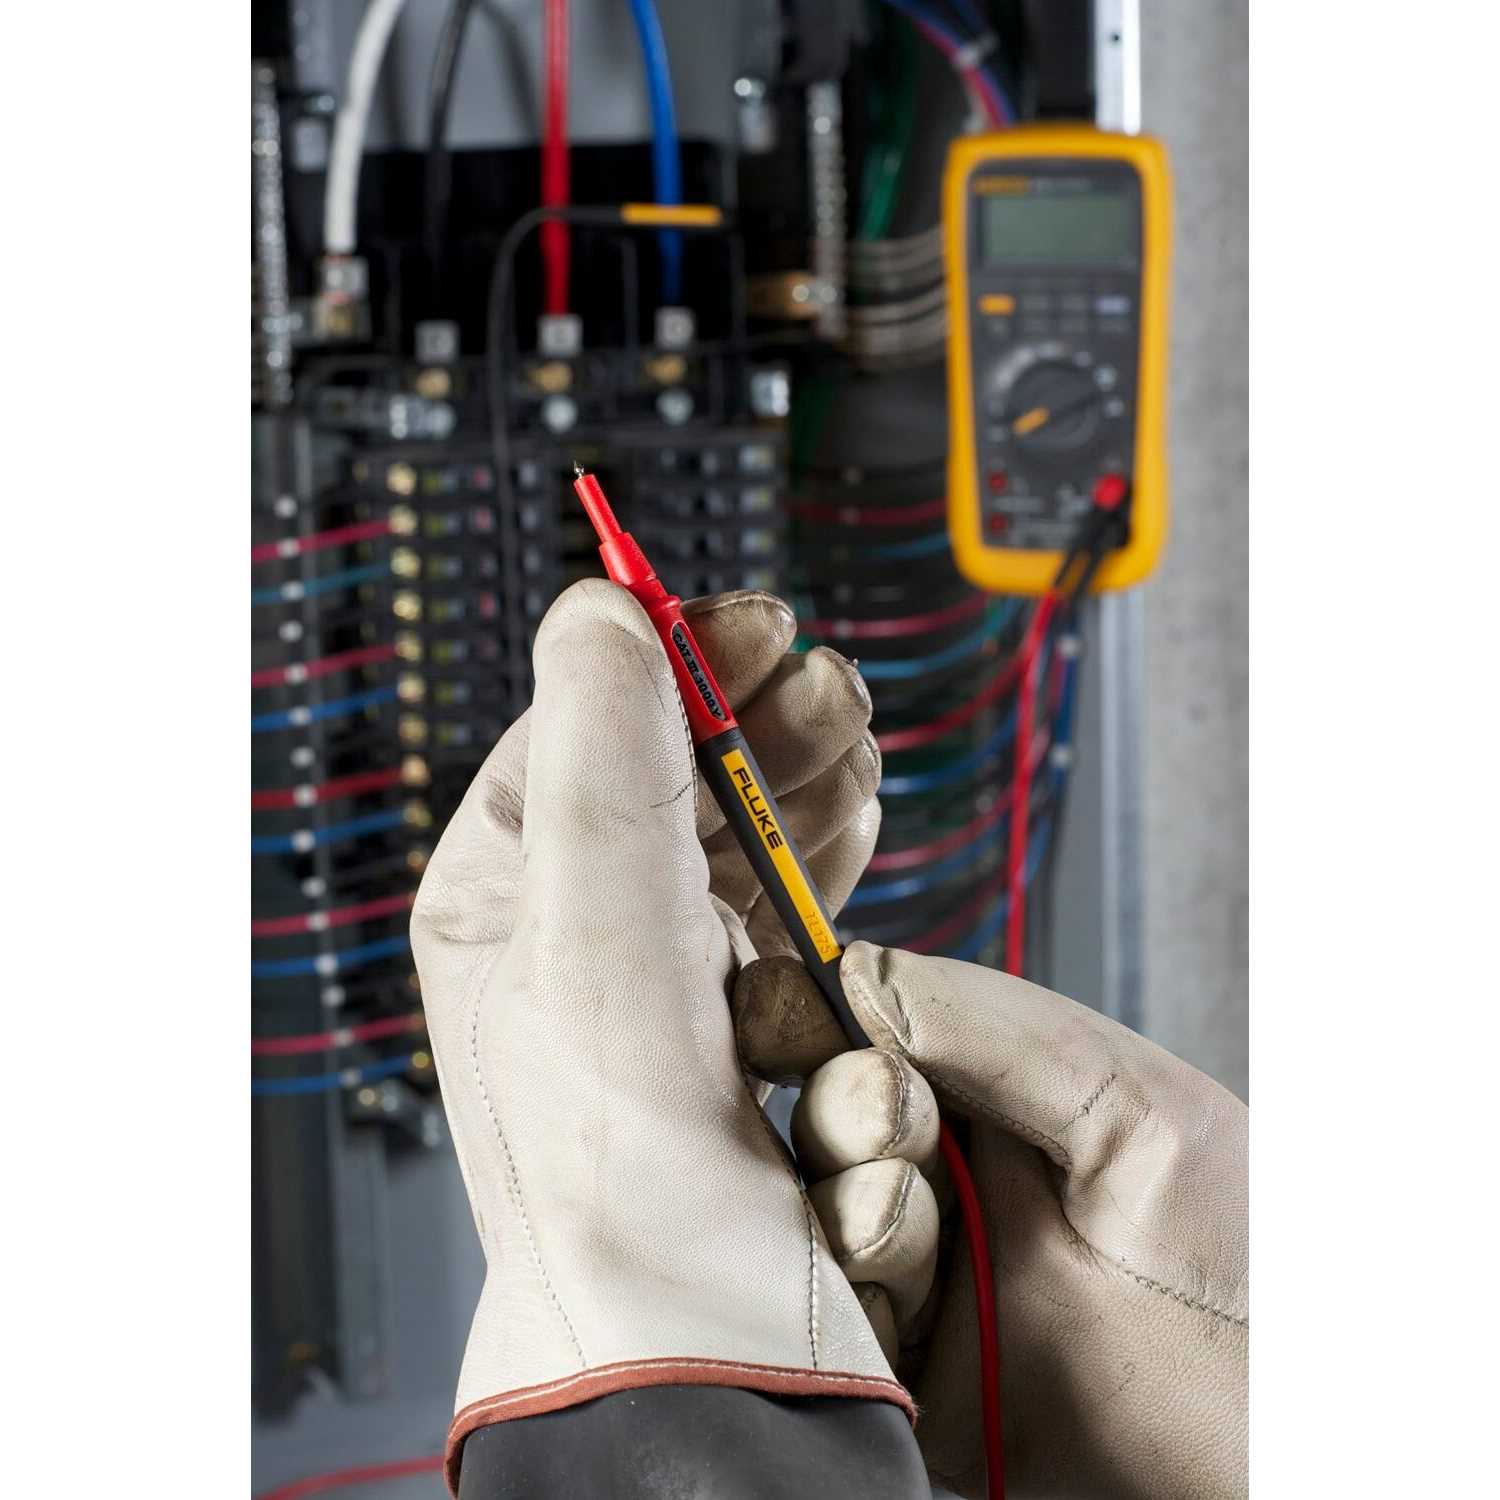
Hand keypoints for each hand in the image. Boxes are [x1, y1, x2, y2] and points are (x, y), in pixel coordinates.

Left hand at [411, 580, 909, 1492]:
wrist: (698, 1319)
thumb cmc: (623, 1156)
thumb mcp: (595, 922)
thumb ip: (598, 752)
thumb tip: (601, 612)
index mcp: (501, 898)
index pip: (578, 728)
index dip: (667, 660)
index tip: (748, 619)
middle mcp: (571, 930)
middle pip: (667, 768)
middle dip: (753, 713)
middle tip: (820, 680)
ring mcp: (658, 973)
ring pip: (735, 824)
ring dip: (798, 772)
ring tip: (849, 743)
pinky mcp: (737, 1015)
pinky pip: (780, 895)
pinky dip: (822, 849)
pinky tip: (853, 822)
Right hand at [734, 943, 1247, 1499]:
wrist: (1265, 1443)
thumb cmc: (1233, 1262)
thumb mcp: (1126, 1107)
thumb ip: (990, 1026)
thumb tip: (853, 969)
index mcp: (994, 1093)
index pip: (864, 1024)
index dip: (814, 1013)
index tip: (790, 1013)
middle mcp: (948, 1174)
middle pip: (825, 1111)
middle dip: (855, 1114)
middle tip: (907, 1143)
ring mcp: (925, 1274)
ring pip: (815, 1214)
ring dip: (862, 1216)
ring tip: (925, 1242)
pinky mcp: (908, 1373)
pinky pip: (831, 1323)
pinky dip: (854, 1307)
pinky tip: (911, 1314)